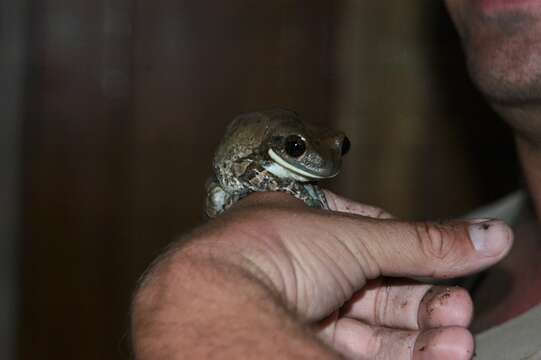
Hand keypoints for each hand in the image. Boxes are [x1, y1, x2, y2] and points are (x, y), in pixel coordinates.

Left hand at [132, 191, 512, 358]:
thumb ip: (422, 243)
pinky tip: (431, 357)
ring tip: (457, 343)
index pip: (368, 234)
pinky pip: (353, 349)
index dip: (411, 251)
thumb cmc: (267, 252)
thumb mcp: (356, 238)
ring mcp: (293, 310)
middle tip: (460, 313)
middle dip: (421, 301)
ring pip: (368, 325)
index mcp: (300, 222)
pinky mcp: (294, 344)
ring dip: (416, 335)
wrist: (216, 304)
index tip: (449, 265)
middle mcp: (296, 267)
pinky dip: (394, 354)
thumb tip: (486, 237)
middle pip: (373, 286)